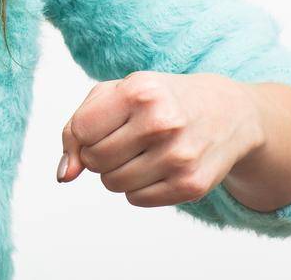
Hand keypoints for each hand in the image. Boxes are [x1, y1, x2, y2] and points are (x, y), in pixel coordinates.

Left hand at [56, 71, 264, 207]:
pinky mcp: (191, 185)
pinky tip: (158, 166)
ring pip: (112, 183)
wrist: (227, 112)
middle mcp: (161, 123)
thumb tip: (63, 175)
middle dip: (99, 153)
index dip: (85, 132)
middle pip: (94, 160)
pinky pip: (136, 199)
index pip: (81, 130)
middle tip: (124, 139)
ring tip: (141, 151)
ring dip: (117, 172)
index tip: (104, 124)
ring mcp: (179, 156)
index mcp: (140, 91)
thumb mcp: (117, 94)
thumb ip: (76, 129)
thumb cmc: (160, 100)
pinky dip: (138, 187)